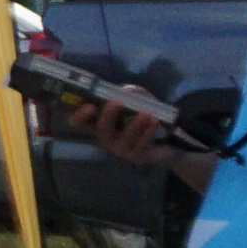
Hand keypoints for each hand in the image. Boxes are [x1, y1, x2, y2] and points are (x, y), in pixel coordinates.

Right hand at [52, 84, 179, 164]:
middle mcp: (106, 136)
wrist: (167, 135)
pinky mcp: (135, 156)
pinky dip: (147, 133)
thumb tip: (126, 91)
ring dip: (134, 124)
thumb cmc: (144, 113)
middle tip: (116, 102)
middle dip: (107, 115)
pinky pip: (139, 146)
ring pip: (123, 138)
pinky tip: (154, 123)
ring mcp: (120, 148)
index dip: (79, 115)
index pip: (79, 121)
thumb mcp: (138, 98)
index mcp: (99, 121)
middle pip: (100, 129)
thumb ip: (131, 92)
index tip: (89, 106)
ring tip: (146, 113)